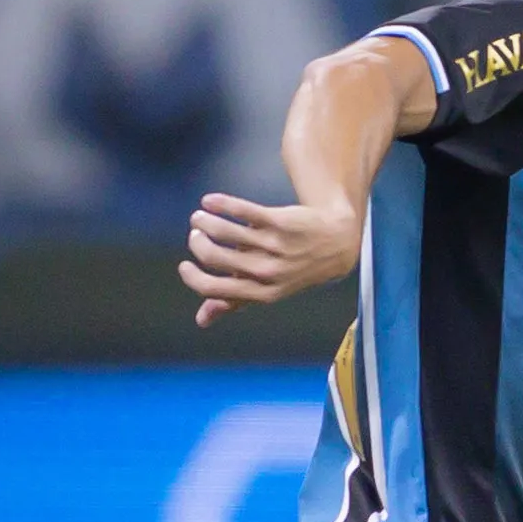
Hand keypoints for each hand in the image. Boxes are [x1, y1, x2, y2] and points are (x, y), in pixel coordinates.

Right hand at [178, 193, 352, 326]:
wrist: (337, 244)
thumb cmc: (295, 269)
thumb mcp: (269, 290)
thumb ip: (233, 302)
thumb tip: (201, 320)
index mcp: (262, 292)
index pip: (215, 289)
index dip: (193, 277)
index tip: (185, 266)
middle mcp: (268, 271)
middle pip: (215, 256)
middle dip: (197, 243)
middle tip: (196, 235)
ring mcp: (275, 245)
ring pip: (226, 230)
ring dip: (204, 221)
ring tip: (200, 217)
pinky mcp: (281, 221)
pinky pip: (242, 210)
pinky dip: (220, 203)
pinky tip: (209, 201)